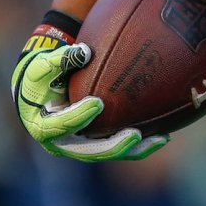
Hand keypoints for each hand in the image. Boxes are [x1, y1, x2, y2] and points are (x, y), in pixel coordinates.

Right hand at [12, 42, 167, 161]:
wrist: (42, 91)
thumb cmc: (42, 75)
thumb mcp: (44, 65)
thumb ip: (61, 59)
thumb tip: (84, 52)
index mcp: (42, 126)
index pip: (60, 125)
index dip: (78, 116)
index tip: (98, 103)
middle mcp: (61, 143)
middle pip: (88, 152)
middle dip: (113, 145)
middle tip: (135, 134)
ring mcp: (79, 146)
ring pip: (108, 154)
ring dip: (134, 149)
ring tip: (160, 139)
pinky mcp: (94, 144)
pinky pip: (117, 148)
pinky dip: (139, 145)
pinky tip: (163, 136)